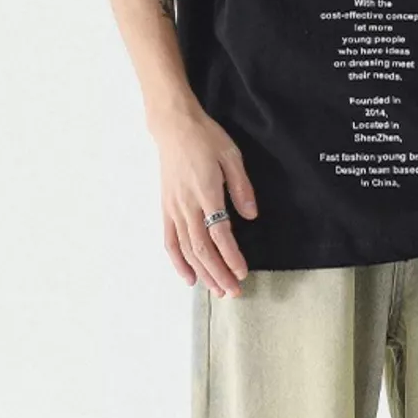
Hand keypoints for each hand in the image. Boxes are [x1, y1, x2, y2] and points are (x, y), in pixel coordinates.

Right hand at [150, 104, 258, 296]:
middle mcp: (187, 205)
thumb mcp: (231, 156)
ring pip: (188, 250)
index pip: (219, 233)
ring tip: (218, 290)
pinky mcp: (166, 209)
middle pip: (203, 249)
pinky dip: (178, 262)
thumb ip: (241, 187)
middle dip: (219, 273)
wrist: (173, 126)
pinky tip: (190, 278)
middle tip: (234, 291)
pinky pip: (170, 242)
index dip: (231, 256)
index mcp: (205, 191)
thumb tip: (251, 215)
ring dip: (203, 273)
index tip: (242, 272)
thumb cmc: (205, 138)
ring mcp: (174, 209)